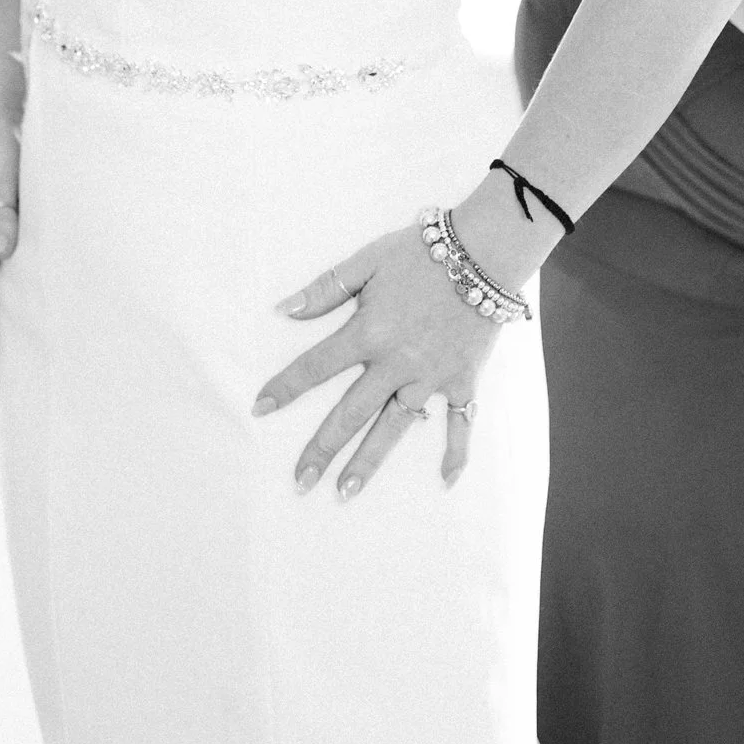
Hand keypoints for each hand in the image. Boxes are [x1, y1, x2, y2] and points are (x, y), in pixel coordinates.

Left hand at [253, 223, 498, 497]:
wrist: (483, 252)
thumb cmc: (420, 252)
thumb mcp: (367, 260)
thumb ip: (326, 288)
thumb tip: (284, 309)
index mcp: (369, 333)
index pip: (316, 366)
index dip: (285, 387)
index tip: (259, 409)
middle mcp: (396, 364)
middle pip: (351, 413)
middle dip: (323, 449)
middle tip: (301, 482)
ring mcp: (430, 377)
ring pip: (394, 428)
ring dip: (369, 462)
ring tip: (346, 492)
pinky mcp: (462, 380)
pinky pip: (459, 423)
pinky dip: (456, 452)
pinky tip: (446, 481)